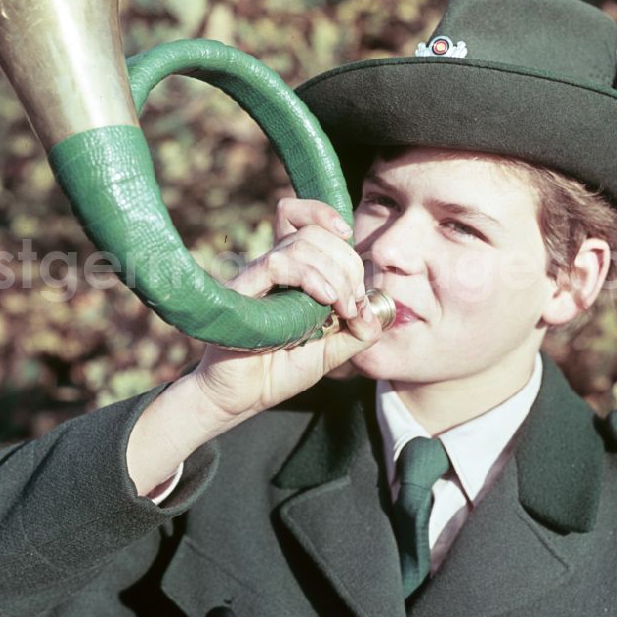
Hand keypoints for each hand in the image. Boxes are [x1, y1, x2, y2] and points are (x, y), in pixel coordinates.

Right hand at [191, 197, 383, 421]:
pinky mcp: (242, 291)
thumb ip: (358, 331)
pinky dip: (310, 277)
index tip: (349, 237)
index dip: (327, 217)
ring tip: (342, 307)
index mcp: (291, 272)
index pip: (302, 218)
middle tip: (353, 302)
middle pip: (312, 232)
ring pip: (300, 244)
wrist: (242, 398)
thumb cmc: (279, 373)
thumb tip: (374, 309)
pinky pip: (277, 264)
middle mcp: (272, 268)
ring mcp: (256, 277)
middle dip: (347, 262)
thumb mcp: (331, 351)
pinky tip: (325, 300)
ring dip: (335, 273)